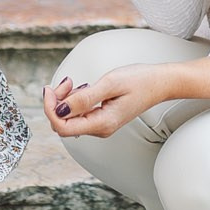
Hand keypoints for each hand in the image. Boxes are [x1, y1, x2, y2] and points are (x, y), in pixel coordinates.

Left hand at [41, 65, 170, 139]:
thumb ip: (84, 98)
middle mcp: (100, 129)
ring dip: (64, 100)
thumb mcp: (110, 84)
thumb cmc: (140, 81)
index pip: (62, 127)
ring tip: (73, 83)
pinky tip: (81, 88)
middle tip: (66, 82)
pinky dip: (73, 100)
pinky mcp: (101, 118)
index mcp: (102, 123)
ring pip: (69, 118)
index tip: (49, 90)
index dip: (50, 109)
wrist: (160, 83)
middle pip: (62, 124)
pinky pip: (78, 114)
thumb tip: (60, 109)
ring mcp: (100, 125)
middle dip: (56, 102)